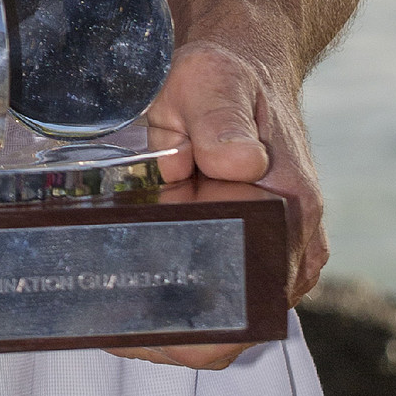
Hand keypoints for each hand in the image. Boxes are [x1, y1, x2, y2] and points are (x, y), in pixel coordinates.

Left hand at [106, 39, 323, 370]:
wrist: (243, 68)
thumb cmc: (225, 77)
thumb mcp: (211, 79)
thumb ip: (219, 119)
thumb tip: (234, 164)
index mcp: (288, 210)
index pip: (247, 305)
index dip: (189, 325)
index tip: (131, 314)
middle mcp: (291, 246)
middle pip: (229, 327)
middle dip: (167, 327)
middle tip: (104, 309)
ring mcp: (276, 256)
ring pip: (221, 319)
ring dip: (168, 314)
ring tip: (109, 298)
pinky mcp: (255, 254)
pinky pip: (218, 297)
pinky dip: (176, 298)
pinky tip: (133, 282)